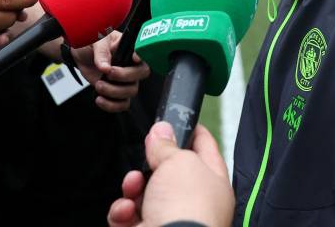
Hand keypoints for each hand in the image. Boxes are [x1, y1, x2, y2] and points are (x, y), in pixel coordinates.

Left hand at [72, 31, 149, 112]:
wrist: (80, 56)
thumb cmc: (91, 44)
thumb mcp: (94, 42)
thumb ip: (101, 53)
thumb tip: (105, 67)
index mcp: (127, 48)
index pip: (143, 51)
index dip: (142, 56)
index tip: (134, 58)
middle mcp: (130, 65)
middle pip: (141, 73)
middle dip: (124, 76)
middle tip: (108, 73)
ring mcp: (125, 80)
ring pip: (131, 91)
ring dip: (114, 91)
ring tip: (98, 85)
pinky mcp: (117, 92)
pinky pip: (122, 104)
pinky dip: (111, 105)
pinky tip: (99, 99)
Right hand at [108, 122, 233, 226]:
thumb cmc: (187, 208)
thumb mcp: (178, 162)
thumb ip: (167, 145)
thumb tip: (160, 131)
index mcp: (212, 182)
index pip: (205, 149)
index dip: (193, 131)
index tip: (180, 116)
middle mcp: (193, 203)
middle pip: (168, 172)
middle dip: (151, 162)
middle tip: (147, 154)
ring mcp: (169, 220)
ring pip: (143, 193)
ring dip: (133, 186)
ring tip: (134, 185)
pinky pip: (127, 215)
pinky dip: (122, 211)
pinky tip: (126, 210)